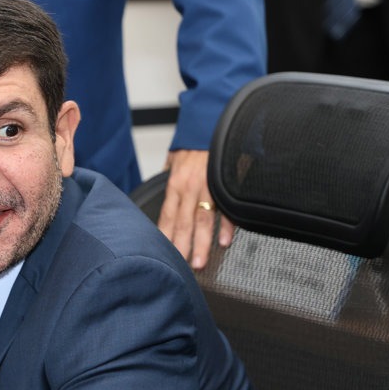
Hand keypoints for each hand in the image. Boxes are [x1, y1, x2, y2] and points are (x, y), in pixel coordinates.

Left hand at [156, 149, 233, 269]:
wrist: (213, 122)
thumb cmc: (195, 142)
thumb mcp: (174, 157)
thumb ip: (169, 173)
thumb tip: (162, 180)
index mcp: (175, 185)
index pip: (167, 216)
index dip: (165, 237)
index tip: (164, 256)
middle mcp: (189, 188)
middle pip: (183, 223)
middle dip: (181, 247)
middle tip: (181, 268)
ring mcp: (207, 187)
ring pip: (203, 220)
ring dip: (201, 243)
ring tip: (199, 262)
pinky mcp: (225, 183)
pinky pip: (226, 208)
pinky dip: (226, 226)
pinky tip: (224, 242)